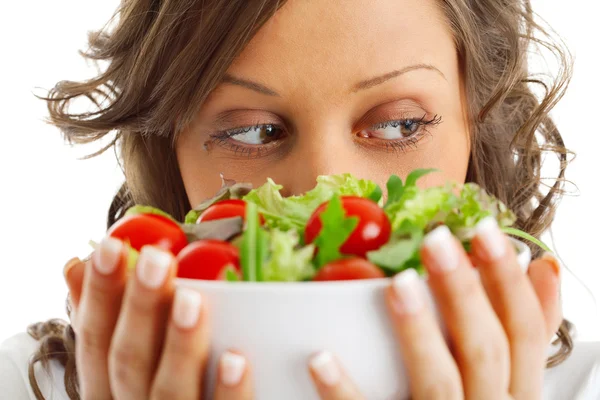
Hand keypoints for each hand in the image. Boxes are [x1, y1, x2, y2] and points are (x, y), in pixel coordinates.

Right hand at [64, 238, 253, 399]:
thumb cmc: (161, 391)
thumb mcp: (123, 365)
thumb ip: (109, 319)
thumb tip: (75, 265)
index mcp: (106, 389)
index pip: (94, 339)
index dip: (99, 293)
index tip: (110, 246)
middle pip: (129, 361)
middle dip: (141, 308)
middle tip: (156, 259)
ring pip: (168, 391)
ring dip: (179, 344)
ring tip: (191, 299)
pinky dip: (226, 391)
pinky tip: (234, 359)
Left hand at [307, 217, 561, 399]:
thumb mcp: (509, 379)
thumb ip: (524, 334)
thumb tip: (545, 267)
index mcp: (515, 391)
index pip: (525, 330)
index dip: (508, 279)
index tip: (482, 229)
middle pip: (486, 349)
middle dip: (464, 292)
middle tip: (436, 240)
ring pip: (439, 382)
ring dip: (419, 332)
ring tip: (396, 285)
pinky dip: (344, 391)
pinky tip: (321, 358)